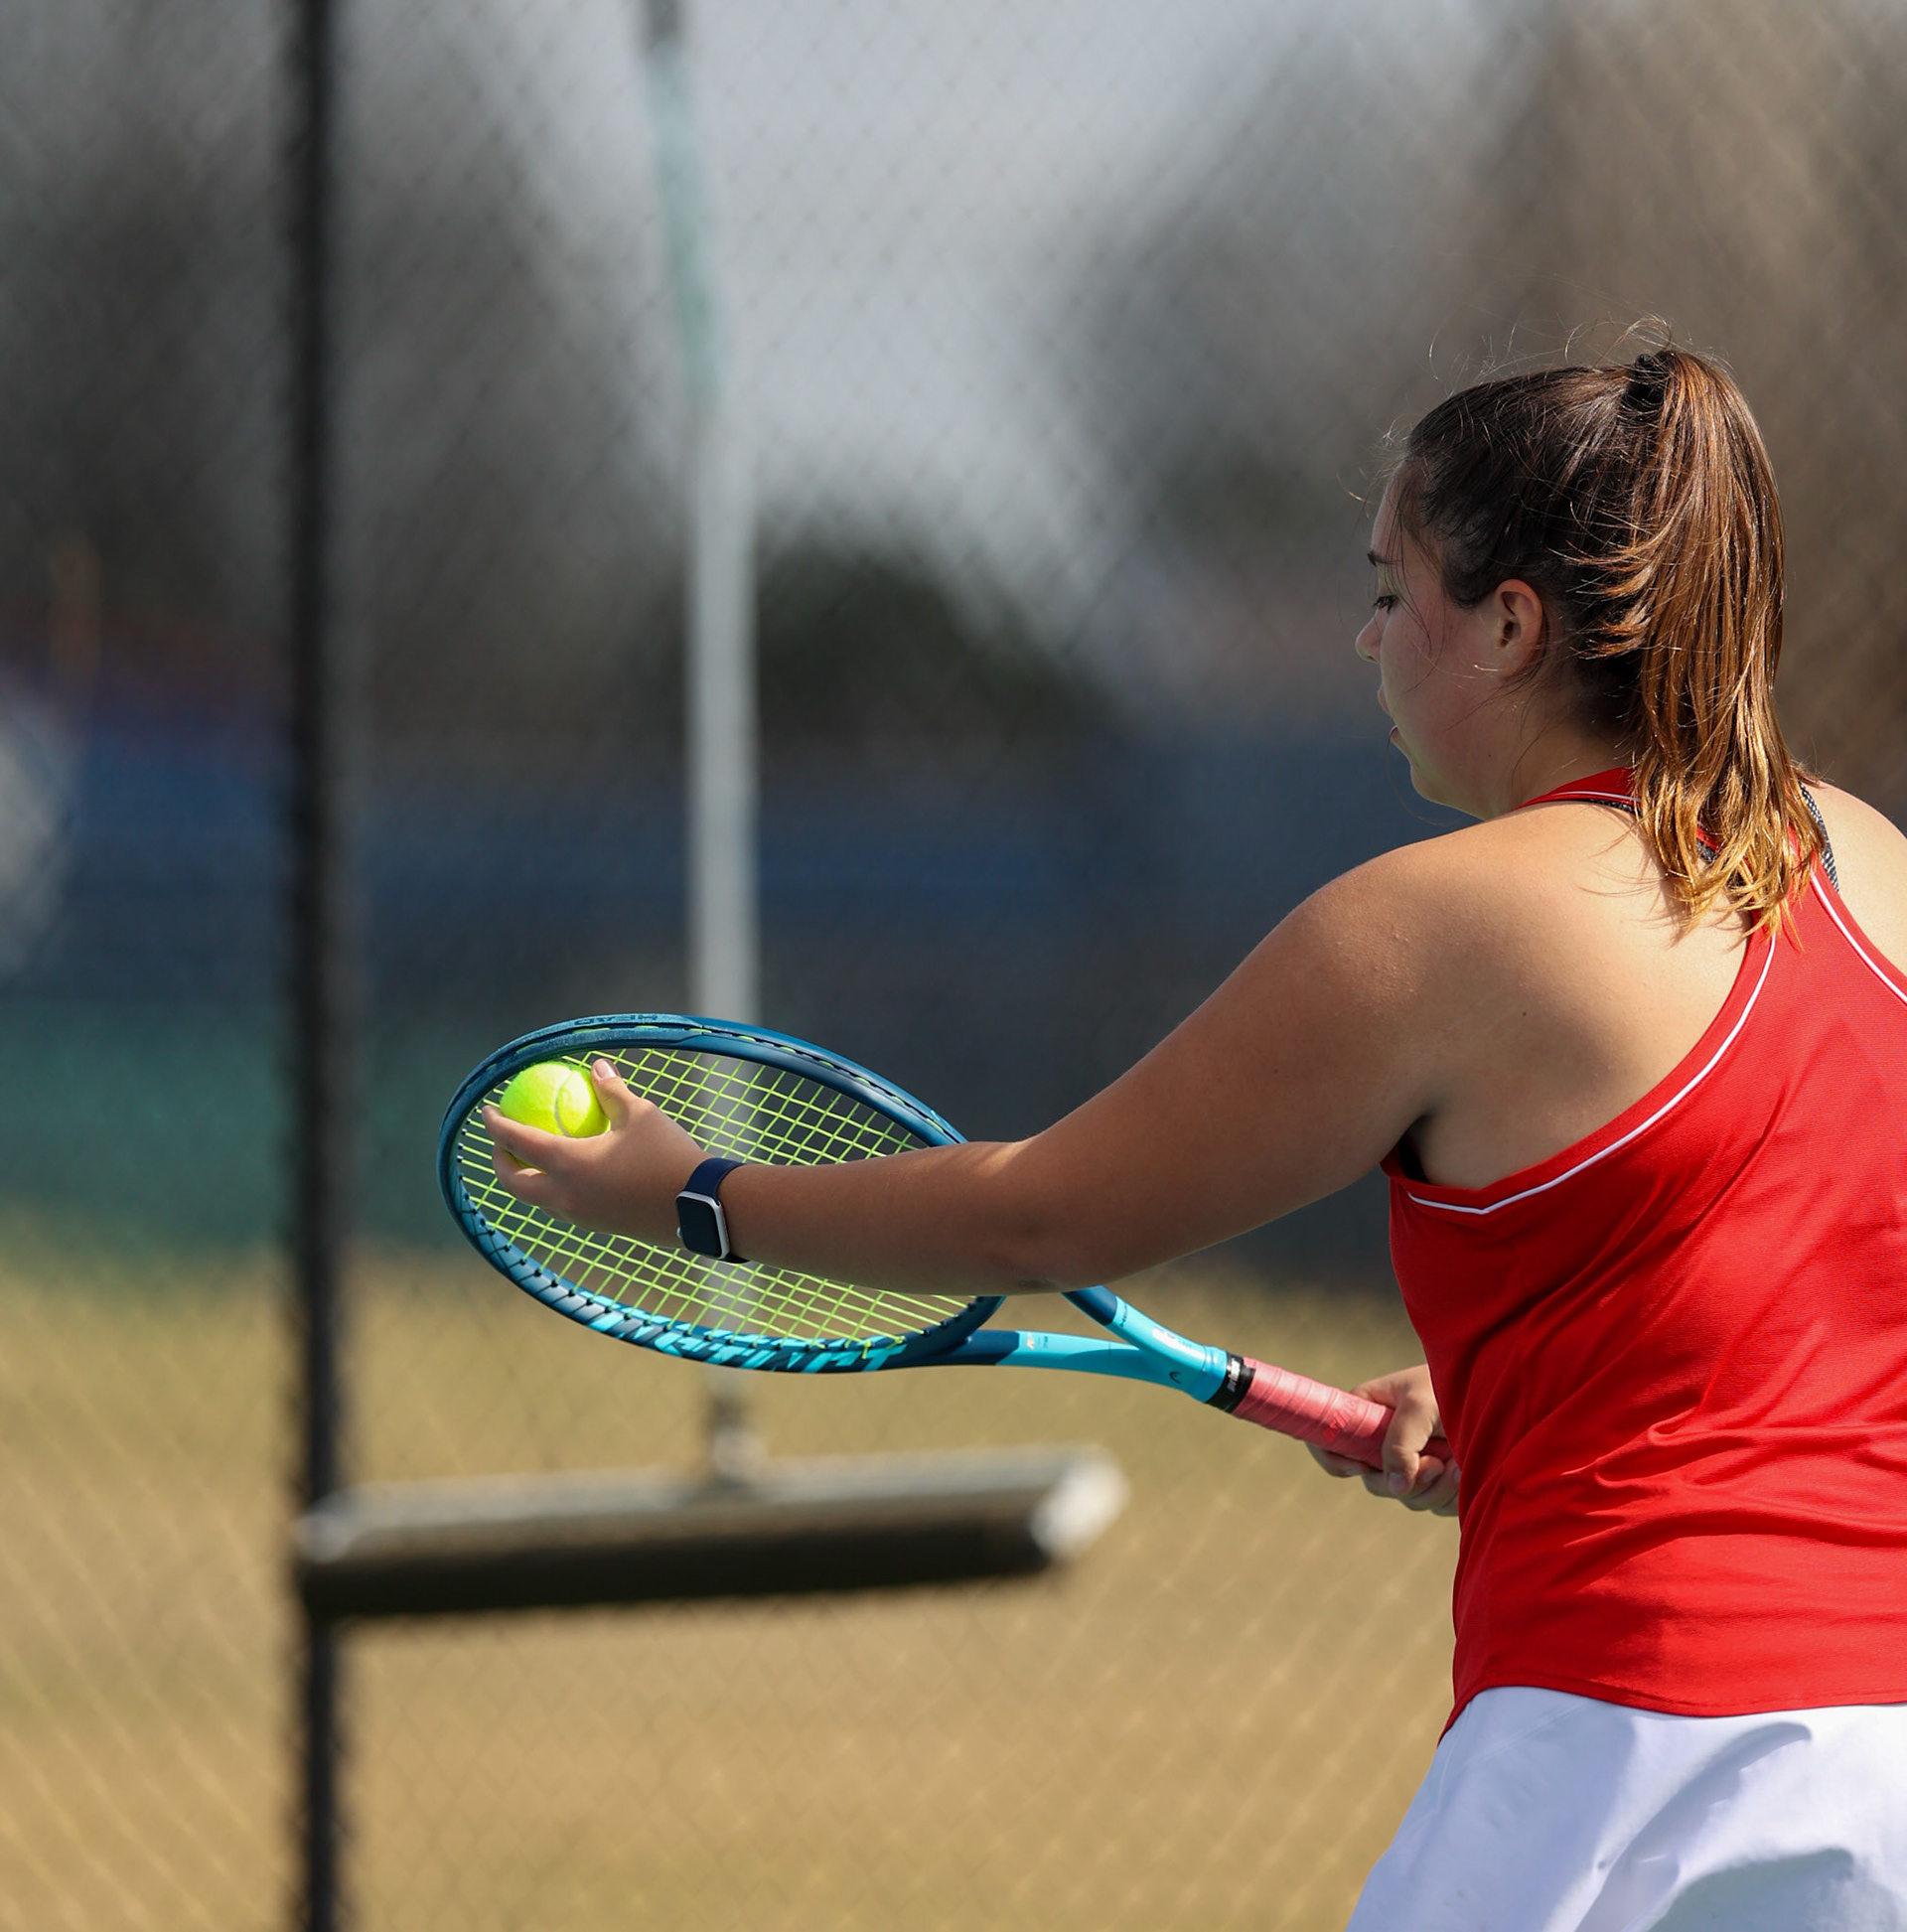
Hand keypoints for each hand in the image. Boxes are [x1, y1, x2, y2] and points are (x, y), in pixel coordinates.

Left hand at [484, 1058, 705, 1243]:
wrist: (699, 1205)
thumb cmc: (668, 1155)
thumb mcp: (640, 1114)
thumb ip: (612, 1092)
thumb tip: (597, 1068)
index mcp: (569, 1164)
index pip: (518, 1142)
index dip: (497, 1125)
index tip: (488, 1110)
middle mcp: (566, 1195)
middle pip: (515, 1184)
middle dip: (500, 1162)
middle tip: (502, 1142)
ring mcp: (581, 1216)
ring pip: (538, 1199)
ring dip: (526, 1179)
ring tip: (532, 1158)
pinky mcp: (599, 1225)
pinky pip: (564, 1206)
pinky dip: (554, 1189)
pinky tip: (571, 1174)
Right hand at [1308, 1363, 1457, 1515]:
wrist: (1495, 1392)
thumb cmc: (1450, 1386)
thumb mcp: (1419, 1407)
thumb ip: (1400, 1444)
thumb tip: (1395, 1487)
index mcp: (1368, 1412)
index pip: (1330, 1440)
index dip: (1336, 1460)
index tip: (1362, 1468)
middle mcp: (1385, 1440)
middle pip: (1375, 1481)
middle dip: (1406, 1479)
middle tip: (1435, 1463)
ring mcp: (1411, 1462)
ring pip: (1407, 1496)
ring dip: (1434, 1488)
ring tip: (1457, 1463)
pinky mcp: (1437, 1480)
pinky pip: (1433, 1503)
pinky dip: (1450, 1494)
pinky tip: (1464, 1470)